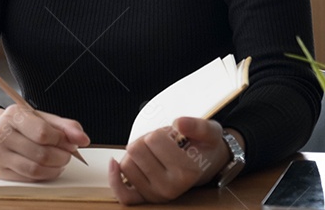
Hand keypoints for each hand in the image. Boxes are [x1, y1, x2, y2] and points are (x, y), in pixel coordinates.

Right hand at [0, 105, 89, 181]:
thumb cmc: (23, 126)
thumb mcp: (43, 119)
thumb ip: (65, 127)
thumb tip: (83, 139)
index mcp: (13, 115)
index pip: (43, 133)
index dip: (62, 141)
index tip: (71, 143)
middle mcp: (1, 133)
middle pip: (41, 154)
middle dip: (62, 157)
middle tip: (67, 154)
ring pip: (35, 169)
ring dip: (55, 168)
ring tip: (59, 162)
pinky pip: (29, 178)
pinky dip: (45, 175)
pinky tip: (48, 168)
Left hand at [108, 117, 237, 204]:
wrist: (204, 166)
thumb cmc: (203, 148)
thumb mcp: (210, 132)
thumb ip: (197, 126)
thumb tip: (179, 124)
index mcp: (187, 172)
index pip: (153, 139)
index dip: (160, 132)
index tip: (173, 138)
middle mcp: (171, 188)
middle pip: (135, 149)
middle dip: (145, 142)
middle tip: (162, 147)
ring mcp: (156, 195)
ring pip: (126, 164)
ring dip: (136, 155)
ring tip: (155, 156)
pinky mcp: (144, 199)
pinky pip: (123, 194)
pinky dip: (115, 179)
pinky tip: (114, 164)